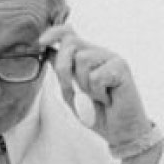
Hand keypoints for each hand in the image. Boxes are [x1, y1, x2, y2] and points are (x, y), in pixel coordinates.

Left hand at [39, 24, 155, 160]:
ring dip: (83, 85)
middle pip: (70, 44)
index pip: (68, 34)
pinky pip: (96, 76)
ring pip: (82, 59)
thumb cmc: (96, 112)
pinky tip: (108, 98)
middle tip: (73, 90)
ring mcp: (111, 58)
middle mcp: (98, 53)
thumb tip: (48, 52)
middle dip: (63, 69)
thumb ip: (61, 73)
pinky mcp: (121, 66)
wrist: (119, 130)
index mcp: (85, 56)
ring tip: (95, 96)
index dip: (54, 33)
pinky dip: (97, 93)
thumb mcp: (71, 92)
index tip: (41, 42)